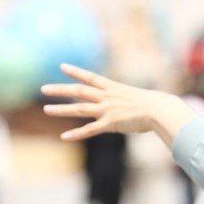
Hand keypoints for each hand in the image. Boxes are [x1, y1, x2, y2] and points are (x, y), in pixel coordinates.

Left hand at [41, 64, 196, 147]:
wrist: (159, 110)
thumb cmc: (155, 104)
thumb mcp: (139, 97)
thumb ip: (130, 99)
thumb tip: (133, 102)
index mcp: (114, 88)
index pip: (91, 77)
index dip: (76, 72)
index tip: (62, 67)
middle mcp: (107, 97)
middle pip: (79, 91)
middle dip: (60, 90)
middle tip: (44, 89)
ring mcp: (107, 110)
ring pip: (79, 109)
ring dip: (61, 109)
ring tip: (46, 110)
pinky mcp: (110, 124)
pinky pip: (90, 129)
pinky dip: (77, 133)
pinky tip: (64, 136)